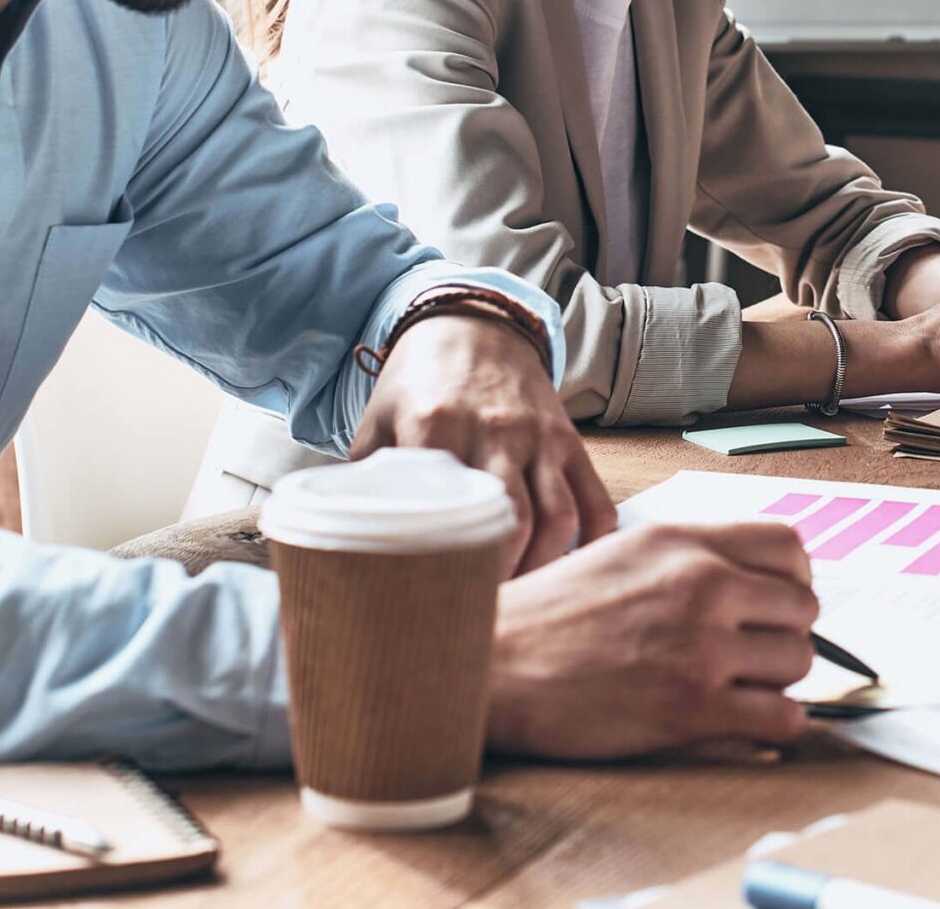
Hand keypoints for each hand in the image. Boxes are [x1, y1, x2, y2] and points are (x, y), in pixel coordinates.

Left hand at [352, 314, 615, 575]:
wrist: (473, 327)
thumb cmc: (419, 385)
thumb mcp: (379, 421)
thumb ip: (366, 478)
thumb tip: (345, 542)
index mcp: (437, 426)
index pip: (451, 510)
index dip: (451, 565)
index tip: (441, 601)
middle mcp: (496, 430)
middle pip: (513, 522)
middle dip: (502, 577)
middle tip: (483, 611)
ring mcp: (539, 435)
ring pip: (558, 517)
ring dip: (543, 567)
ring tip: (521, 596)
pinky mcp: (569, 440)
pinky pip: (595, 499)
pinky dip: (591, 540)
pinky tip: (569, 567)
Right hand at [484, 522, 815, 759]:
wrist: (493, 665)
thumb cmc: (548, 614)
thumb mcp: (624, 553)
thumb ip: (689, 558)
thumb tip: (747, 578)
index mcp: (685, 542)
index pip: (789, 545)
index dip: (791, 579)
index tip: (773, 604)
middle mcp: (702, 584)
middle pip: (803, 607)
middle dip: (784, 634)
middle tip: (752, 655)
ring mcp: (702, 646)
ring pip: (798, 661)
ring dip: (778, 680)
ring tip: (741, 688)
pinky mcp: (693, 707)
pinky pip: (783, 717)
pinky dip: (777, 726)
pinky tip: (748, 723)